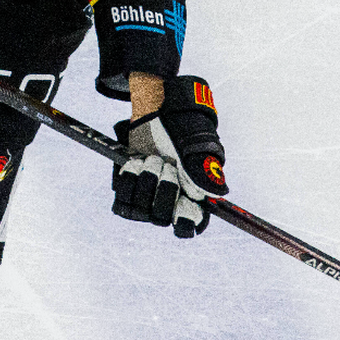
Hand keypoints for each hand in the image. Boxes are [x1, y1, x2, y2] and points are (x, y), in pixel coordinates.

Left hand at [112, 75, 227, 237]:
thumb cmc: (184, 131)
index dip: (184, 222)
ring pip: (140, 208)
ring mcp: (147, 197)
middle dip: (164, 188)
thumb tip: (216, 194)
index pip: (189, 226)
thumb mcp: (197, 148)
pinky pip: (122, 195)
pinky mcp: (129, 188)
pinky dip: (129, 176)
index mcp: (193, 198)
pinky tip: (138, 160)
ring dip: (146, 179)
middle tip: (168, 164)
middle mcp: (170, 202)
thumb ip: (205, 172)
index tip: (181, 208)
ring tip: (153, 158)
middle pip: (161, 217)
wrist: (157, 114)